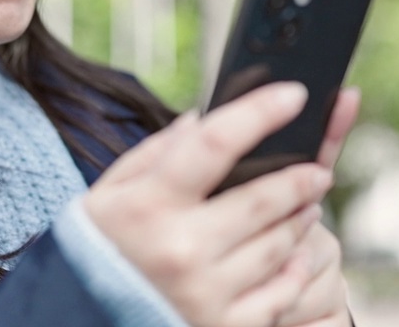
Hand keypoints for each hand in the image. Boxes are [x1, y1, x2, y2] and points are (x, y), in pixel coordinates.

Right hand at [83, 82, 343, 326]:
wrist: (81, 321)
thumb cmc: (98, 249)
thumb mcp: (108, 195)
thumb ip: (154, 154)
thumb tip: (202, 119)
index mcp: (148, 206)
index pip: (215, 144)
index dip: (259, 113)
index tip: (293, 94)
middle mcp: (180, 249)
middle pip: (262, 199)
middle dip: (300, 177)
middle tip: (317, 169)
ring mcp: (205, 293)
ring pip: (278, 245)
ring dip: (300, 219)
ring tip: (306, 205)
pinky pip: (281, 294)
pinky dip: (294, 269)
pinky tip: (294, 252)